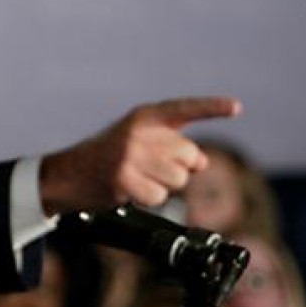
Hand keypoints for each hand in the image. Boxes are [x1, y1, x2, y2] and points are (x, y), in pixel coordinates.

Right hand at [38, 96, 241, 214]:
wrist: (68, 174)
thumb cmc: (107, 158)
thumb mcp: (139, 143)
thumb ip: (173, 146)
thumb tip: (203, 162)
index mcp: (145, 116)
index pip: (184, 108)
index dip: (213, 107)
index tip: (237, 107)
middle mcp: (140, 131)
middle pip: (189, 156)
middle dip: (177, 168)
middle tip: (148, 168)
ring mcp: (130, 154)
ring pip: (178, 180)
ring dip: (162, 186)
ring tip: (137, 179)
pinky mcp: (124, 178)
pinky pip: (159, 196)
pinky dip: (147, 199)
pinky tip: (128, 190)